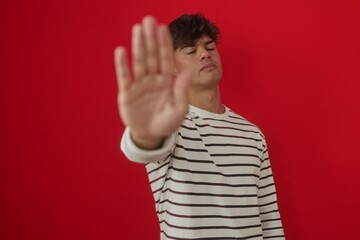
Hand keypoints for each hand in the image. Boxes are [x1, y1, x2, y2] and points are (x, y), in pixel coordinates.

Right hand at [114, 16, 190, 148]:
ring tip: (138, 29)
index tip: (164, 28)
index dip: (165, 44)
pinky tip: (121, 50)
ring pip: (139, 62)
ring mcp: (140, 85)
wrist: (151, 136)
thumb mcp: (179, 110)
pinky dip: (122, 64)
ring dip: (139, 45)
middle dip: (151, 38)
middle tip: (149, 20)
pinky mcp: (127, 93)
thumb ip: (181, 90)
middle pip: (152, 55)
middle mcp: (153, 79)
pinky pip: (125, 76)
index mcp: (167, 81)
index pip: (166, 59)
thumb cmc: (167, 123)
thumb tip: (188, 70)